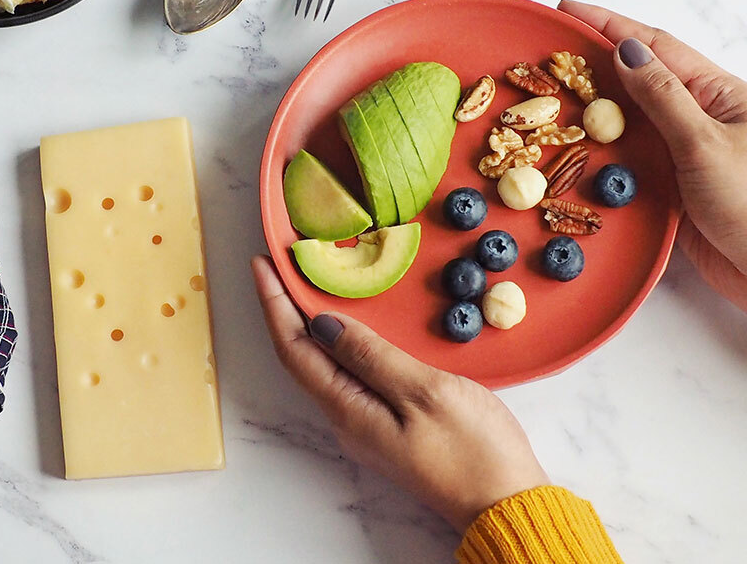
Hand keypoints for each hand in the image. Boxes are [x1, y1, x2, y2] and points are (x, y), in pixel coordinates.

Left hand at [252, 255, 548, 532]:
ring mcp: (366, 423)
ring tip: (307, 282)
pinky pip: (349, 373)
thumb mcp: (424, 392)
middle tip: (281, 263)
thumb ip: (372, 356)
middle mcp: (347, 418)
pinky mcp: (388, 423)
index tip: (262, 263)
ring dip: (311, 322)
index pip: (294, 348)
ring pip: (325, 364)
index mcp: (348, 410)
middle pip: (302, 355)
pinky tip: (353, 323)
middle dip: (285, 308)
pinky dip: (340, 340)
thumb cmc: (473, 452)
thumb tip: (323, 324)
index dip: (274, 303)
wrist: (506, 504)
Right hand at [559, 0, 746, 311]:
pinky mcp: (672, 191)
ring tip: (544, 99)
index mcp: (717, 94)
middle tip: (544, 55)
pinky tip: (570, 152)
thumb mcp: (705, 143)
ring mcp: (683, 155)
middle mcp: (698, 119)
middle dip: (591, 65)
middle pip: (635, 81)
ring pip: (626, 124)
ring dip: (588, 113)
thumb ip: (661, 97)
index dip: (608, 25)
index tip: (567, 11)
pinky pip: (626, 165)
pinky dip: (597, 157)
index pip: (655, 47)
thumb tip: (624, 51)